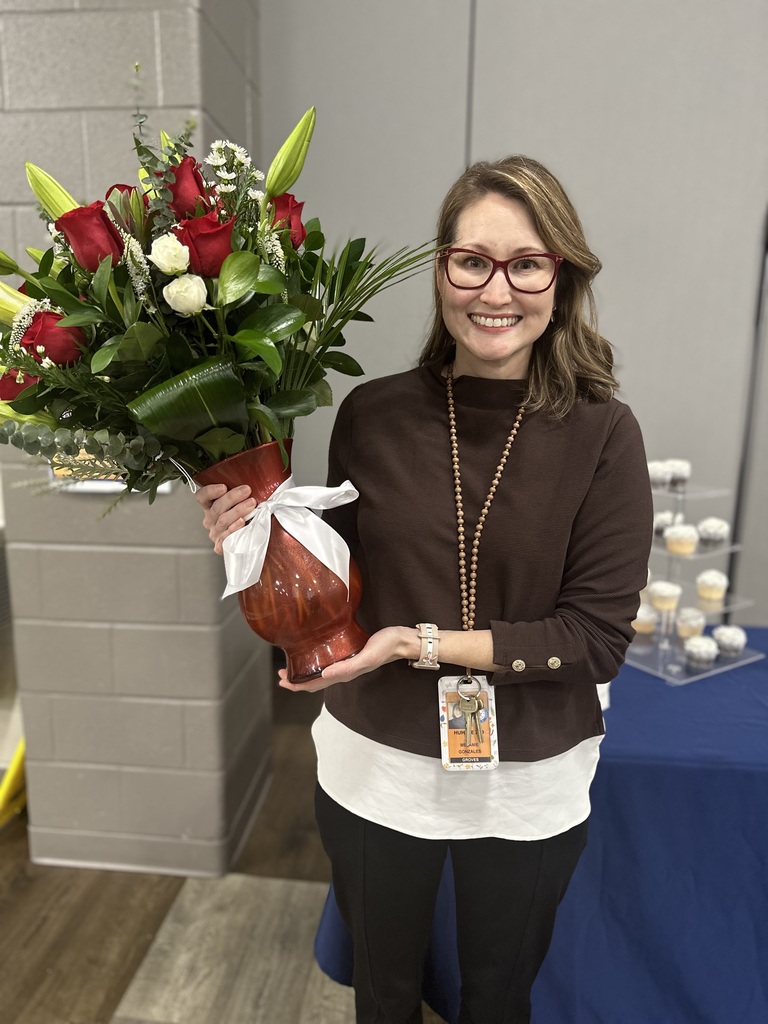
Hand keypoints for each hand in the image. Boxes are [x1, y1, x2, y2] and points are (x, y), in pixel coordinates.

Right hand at [194, 483, 256, 553]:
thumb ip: (241, 492)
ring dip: (238, 510)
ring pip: (223, 521)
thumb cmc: (248, 516)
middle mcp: (210, 519)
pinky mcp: (221, 546)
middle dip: (232, 497)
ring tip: (251, 504)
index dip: (210, 491)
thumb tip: (253, 477)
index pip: (202, 497)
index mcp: (211, 506)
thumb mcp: (242, 501)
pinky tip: (242, 522)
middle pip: (216, 508)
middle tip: (246, 490)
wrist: (252, 541)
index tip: (223, 487)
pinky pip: (226, 537)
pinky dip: (234, 529)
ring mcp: (215, 533)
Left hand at [278, 626, 417, 691]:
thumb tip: (324, 674)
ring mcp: (347, 663)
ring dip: (305, 673)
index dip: (298, 685)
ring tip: (291, 667)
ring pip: (320, 673)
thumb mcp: (367, 657)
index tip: (282, 681)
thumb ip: (347, 667)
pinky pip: (329, 663)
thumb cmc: (386, 647)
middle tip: (280, 674)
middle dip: (297, 680)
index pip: (316, 684)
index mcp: (345, 674)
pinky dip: (316, 663)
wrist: (401, 641)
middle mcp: (343, 671)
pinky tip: (314, 656)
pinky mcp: (350, 654)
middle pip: (315, 681)